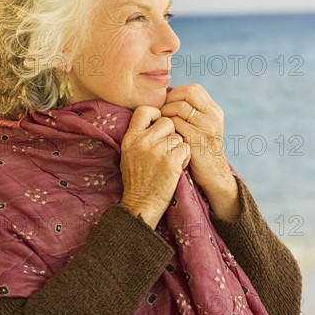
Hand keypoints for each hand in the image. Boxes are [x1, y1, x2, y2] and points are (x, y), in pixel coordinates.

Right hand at [120, 106, 190, 227]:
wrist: (141, 203)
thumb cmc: (137, 179)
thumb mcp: (129, 153)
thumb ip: (139, 135)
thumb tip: (154, 117)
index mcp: (130, 137)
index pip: (143, 110)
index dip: (156, 113)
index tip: (159, 123)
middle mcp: (142, 141)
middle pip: (167, 122)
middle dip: (171, 133)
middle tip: (167, 148)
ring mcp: (157, 151)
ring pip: (178, 136)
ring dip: (178, 147)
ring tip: (171, 160)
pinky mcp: (171, 161)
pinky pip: (185, 147)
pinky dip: (185, 157)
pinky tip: (177, 166)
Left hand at [160, 84, 240, 220]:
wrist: (213, 176)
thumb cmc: (200, 150)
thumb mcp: (203, 127)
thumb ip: (193, 112)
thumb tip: (169, 96)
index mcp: (214, 111)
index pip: (193, 88)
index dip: (177, 92)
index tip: (167, 104)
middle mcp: (213, 116)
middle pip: (188, 93)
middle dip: (170, 100)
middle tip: (162, 112)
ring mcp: (206, 127)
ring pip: (179, 107)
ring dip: (166, 113)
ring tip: (162, 124)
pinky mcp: (197, 139)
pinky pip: (176, 123)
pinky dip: (167, 126)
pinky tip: (165, 134)